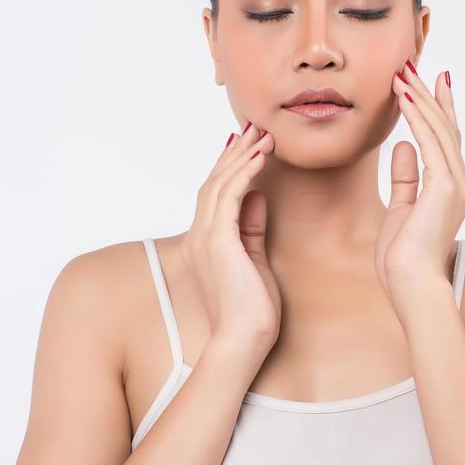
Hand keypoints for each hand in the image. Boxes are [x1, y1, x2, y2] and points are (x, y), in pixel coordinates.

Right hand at [182, 121, 281, 349]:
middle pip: (215, 181)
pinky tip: (262, 157)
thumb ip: (252, 228)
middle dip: (236, 151)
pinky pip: (230, 197)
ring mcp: (207, 237)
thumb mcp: (255, 259)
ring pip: (221, 183)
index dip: (232, 165)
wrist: (243, 339)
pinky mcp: (219, 241)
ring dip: (244, 155)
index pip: (217, 193)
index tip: (250, 142)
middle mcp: (201, 235)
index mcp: (207, 240)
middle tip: (255, 125)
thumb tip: (259, 197)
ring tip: (263, 133)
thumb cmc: (252, 309)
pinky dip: (246, 173)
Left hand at [375, 59, 464, 299]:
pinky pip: (430, 143)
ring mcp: (456, 184)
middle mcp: (460, 182)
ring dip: (420, 99)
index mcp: (451, 189)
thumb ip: (405, 176)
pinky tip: (405, 99)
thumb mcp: (401, 208)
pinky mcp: (444, 187)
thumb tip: (403, 146)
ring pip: (439, 130)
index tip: (428, 82)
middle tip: (412, 66)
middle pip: (445, 128)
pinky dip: (418, 118)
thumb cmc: (403, 257)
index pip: (444, 140)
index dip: (437, 109)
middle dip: (428, 95)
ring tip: (402, 74)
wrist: (411, 284)